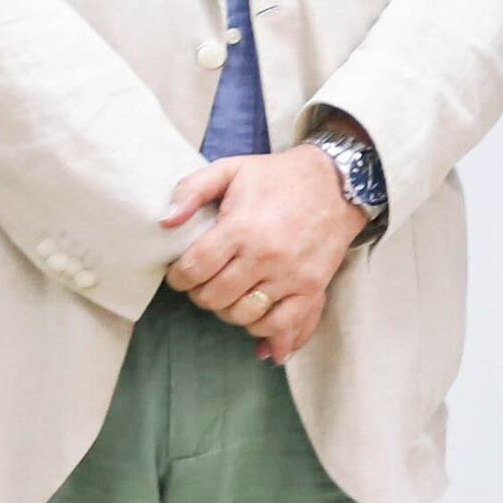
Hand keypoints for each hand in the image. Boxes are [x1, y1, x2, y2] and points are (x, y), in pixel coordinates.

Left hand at [163, 146, 368, 362]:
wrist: (337, 183)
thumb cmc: (279, 177)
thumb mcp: (232, 169)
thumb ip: (192, 190)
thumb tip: (165, 221)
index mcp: (241, 228)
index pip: (195, 269)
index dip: (179, 276)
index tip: (181, 273)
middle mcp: (265, 256)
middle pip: (215, 298)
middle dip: (200, 294)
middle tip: (204, 283)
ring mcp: (290, 275)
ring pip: (244, 315)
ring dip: (228, 311)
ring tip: (229, 296)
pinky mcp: (311, 287)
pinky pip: (283, 325)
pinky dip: (266, 333)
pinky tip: (256, 328)